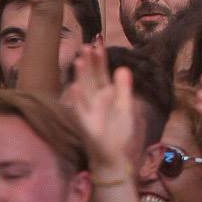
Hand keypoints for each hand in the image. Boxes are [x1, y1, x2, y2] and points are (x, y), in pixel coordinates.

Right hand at [65, 45, 139, 171]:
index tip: (99, 45)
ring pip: (83, 90)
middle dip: (89, 63)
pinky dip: (78, 99)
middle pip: (91, 78)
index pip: (101, 74)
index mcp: (105, 95)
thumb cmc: (118, 132)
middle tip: (86, 46)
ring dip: (81, 76)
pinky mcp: (85, 123)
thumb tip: (123, 68)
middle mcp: (94, 100)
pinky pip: (80, 110)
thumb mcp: (125, 107)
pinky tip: (75, 87)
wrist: (113, 156)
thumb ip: (124, 89)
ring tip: (79, 61)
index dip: (100, 61)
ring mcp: (88, 111)